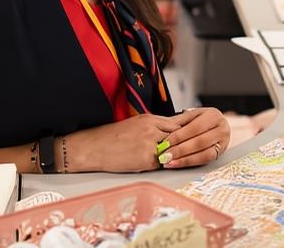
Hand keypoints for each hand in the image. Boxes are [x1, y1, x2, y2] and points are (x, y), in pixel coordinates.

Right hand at [66, 113, 183, 172]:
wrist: (95, 147)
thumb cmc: (113, 137)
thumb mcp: (136, 124)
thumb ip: (154, 127)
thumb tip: (172, 132)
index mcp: (150, 119)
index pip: (177, 124)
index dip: (184, 132)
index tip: (189, 136)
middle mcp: (152, 129)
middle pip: (178, 138)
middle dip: (178, 145)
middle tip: (178, 151)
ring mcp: (150, 144)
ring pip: (171, 151)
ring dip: (168, 156)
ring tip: (155, 158)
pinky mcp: (147, 159)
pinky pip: (160, 164)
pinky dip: (156, 165)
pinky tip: (143, 163)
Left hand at [159, 108, 230, 169]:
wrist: (216, 125)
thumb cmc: (201, 119)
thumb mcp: (191, 115)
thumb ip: (179, 121)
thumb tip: (163, 130)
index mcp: (213, 116)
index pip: (194, 128)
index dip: (179, 136)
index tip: (165, 142)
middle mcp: (222, 129)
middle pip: (200, 142)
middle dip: (180, 150)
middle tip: (165, 155)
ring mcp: (223, 143)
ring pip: (203, 154)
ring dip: (184, 159)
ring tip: (170, 162)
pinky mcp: (220, 154)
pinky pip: (205, 161)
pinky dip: (189, 163)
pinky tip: (178, 164)